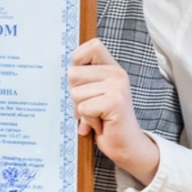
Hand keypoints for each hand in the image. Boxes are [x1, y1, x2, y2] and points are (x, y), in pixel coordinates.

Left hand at [69, 38, 159, 184]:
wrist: (126, 145)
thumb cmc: (107, 121)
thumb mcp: (94, 95)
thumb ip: (83, 81)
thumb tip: (65, 73)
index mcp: (112, 68)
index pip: (92, 46)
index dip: (78, 60)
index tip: (82, 80)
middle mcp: (117, 73)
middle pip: (73, 74)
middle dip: (76, 95)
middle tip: (92, 106)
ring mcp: (117, 86)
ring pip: (76, 93)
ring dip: (82, 110)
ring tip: (97, 115)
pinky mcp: (115, 101)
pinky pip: (84, 108)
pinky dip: (88, 120)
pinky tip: (101, 124)